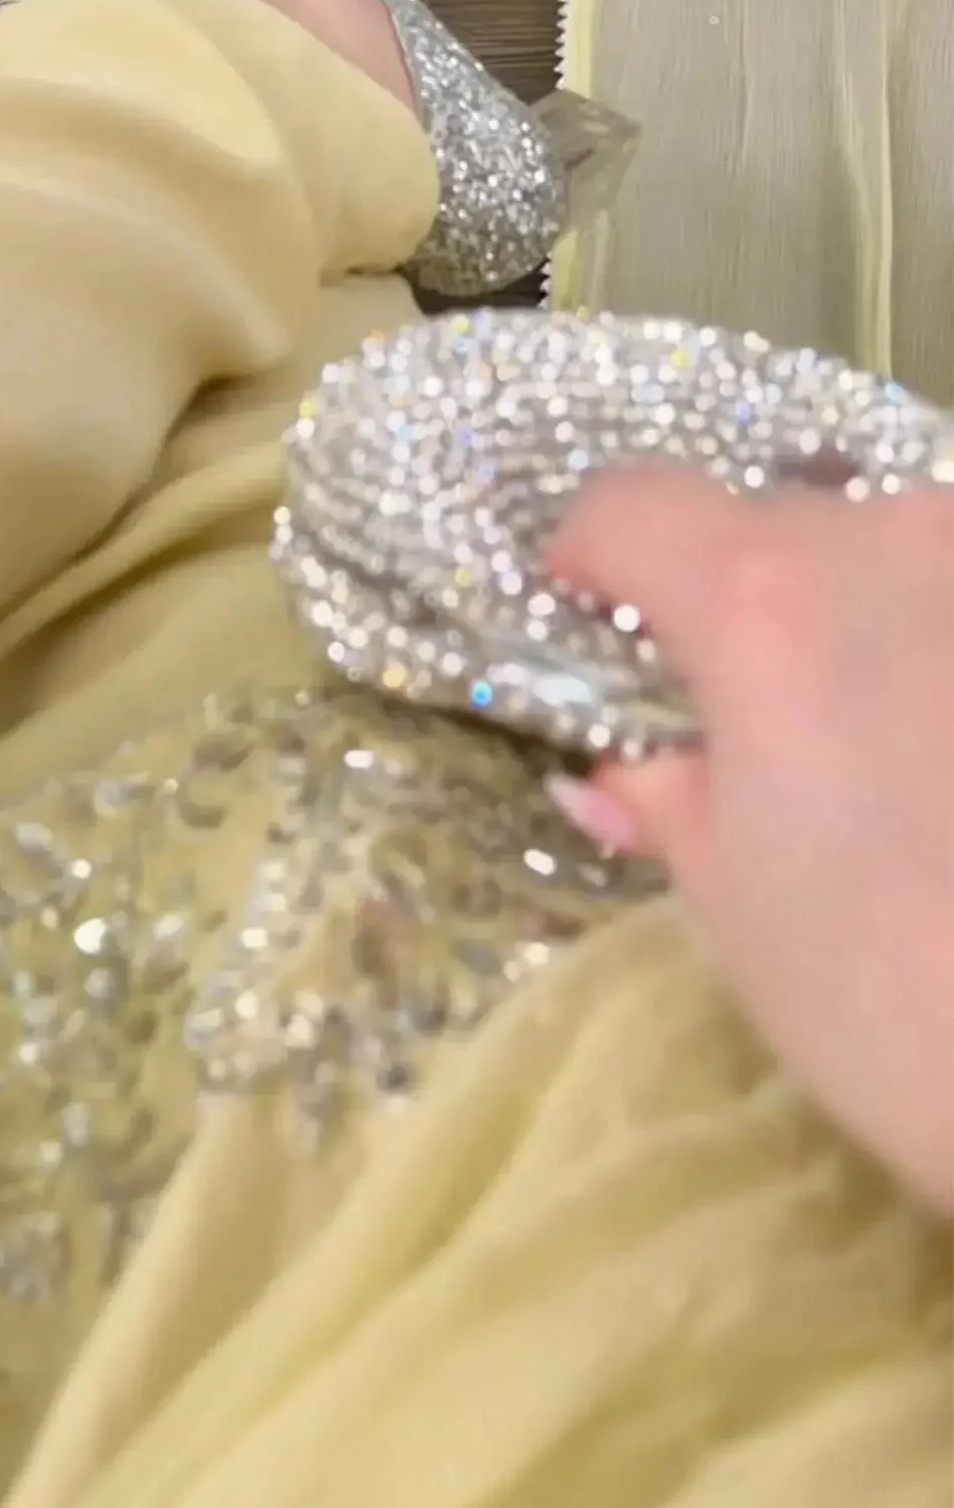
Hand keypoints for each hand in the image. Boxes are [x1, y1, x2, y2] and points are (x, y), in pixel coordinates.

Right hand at [545, 466, 953, 1212]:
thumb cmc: (895, 1003)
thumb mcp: (735, 904)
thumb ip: (668, 800)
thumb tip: (621, 773)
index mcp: (768, 605)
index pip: (633, 504)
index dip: (590, 555)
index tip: (588, 617)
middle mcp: (899, 543)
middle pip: (773, 524)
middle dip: (734, 604)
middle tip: (745, 729)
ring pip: (895, 552)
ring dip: (860, 622)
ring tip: (883, 757)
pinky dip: (933, 659)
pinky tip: (942, 766)